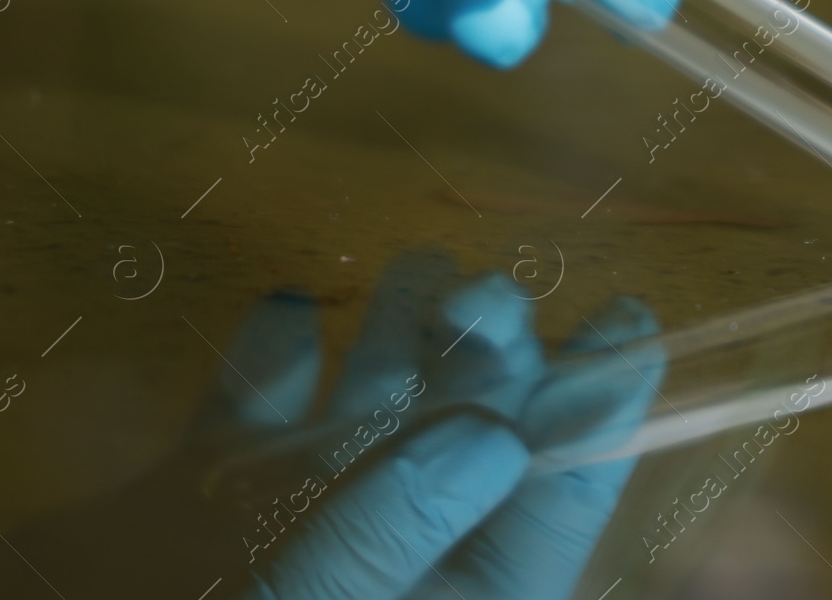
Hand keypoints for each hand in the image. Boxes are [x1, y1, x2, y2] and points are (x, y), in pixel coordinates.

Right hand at [0, 253, 660, 599]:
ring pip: (370, 414)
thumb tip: (493, 432)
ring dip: (396, 338)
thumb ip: (384, 535)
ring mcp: (290, 519)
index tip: (630, 318)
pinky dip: (274, 357)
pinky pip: (257, 410)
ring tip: (421, 275)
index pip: (549, 506)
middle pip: (467, 443)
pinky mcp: (201, 496)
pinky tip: (292, 313)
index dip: (596, 412)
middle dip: (487, 361)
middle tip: (485, 295)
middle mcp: (384, 555)